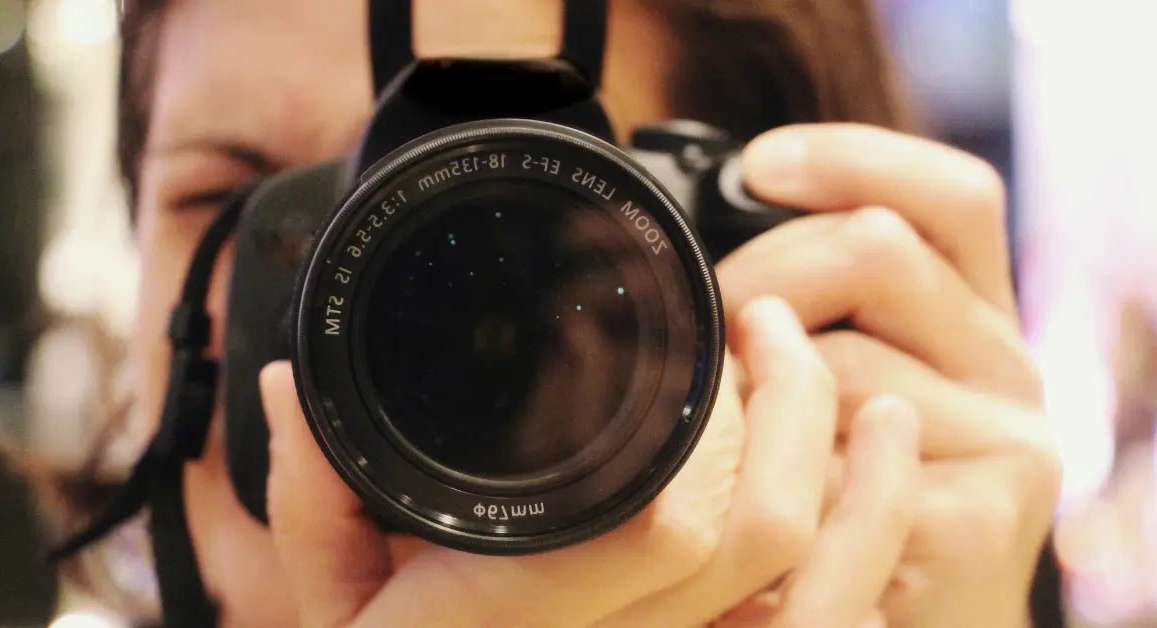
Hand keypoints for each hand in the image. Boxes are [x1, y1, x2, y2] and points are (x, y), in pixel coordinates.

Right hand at [259, 293, 917, 626]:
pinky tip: (874, 518)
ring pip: (828, 600)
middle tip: (781, 329)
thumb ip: (312, 494)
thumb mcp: (331, 604)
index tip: (727, 329)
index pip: (673, 521)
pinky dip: (866, 576)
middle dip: (800, 410)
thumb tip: (288, 380)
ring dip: (869, 493)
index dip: (727, 414)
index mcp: (535, 620)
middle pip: (770, 535)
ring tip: (879, 410)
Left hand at [713, 123, 1061, 626]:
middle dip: (757, 276)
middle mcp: (1007, 366)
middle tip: (703, 330)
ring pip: (840, 358)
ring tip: (717, 433)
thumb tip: (693, 245)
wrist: (910, 623)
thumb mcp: (834, 382)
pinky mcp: (981, 524)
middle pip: (879, 249)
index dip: (853, 159)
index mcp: (973, 315)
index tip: (757, 165)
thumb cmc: (845, 494)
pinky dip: (774, 478)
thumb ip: (807, 310)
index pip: (949, 196)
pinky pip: (839, 466)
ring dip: (749, 390)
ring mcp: (1006, 444)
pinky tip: (756, 498)